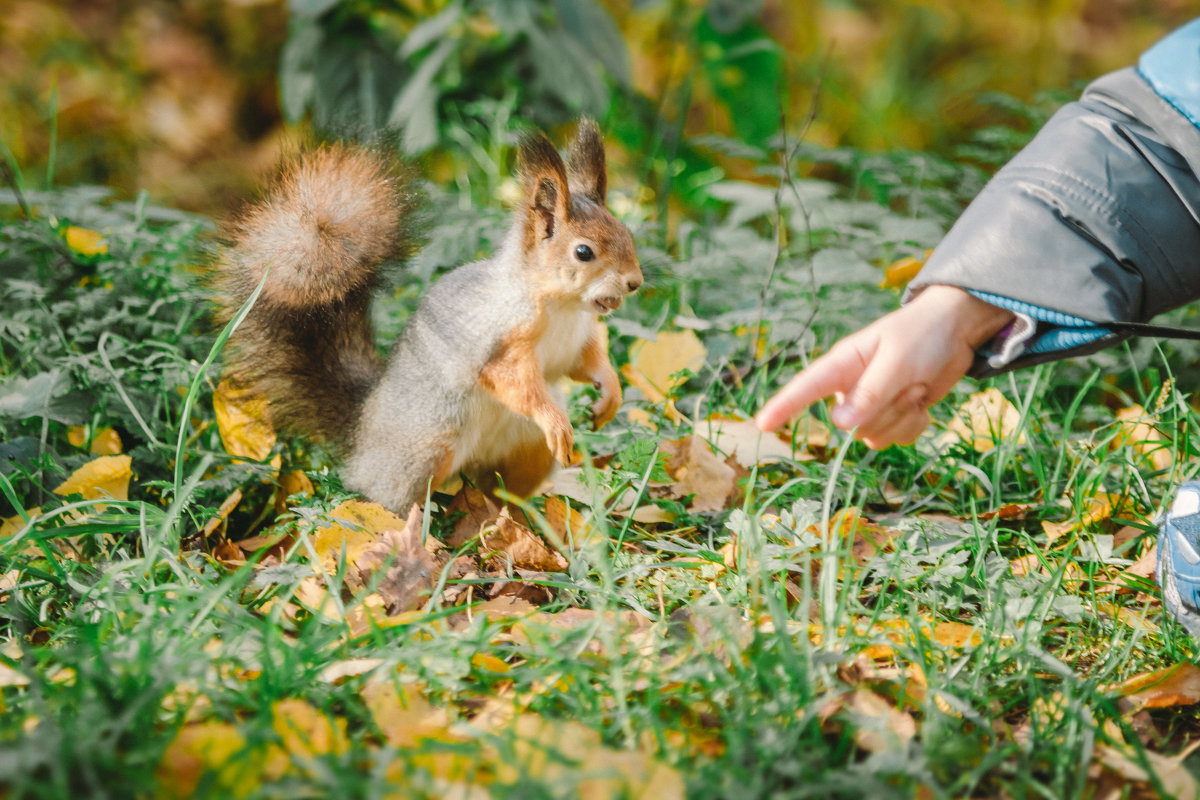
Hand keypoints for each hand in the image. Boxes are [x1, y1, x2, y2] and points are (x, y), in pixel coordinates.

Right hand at [755, 285, 1014, 448]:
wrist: (955, 332)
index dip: (783, 407)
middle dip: (887, 411)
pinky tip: (922, 401)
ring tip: (916, 386)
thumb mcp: (897, 361)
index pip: (805, 388)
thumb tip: (839, 425)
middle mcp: (850, 388)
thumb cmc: (921, 335)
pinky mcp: (891, 416)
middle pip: (854, 426)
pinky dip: (915, 424)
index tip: (762, 424)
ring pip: (875, 436)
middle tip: (910, 382)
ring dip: (903, 416)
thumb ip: (869, 393)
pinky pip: (897, 439)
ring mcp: (870, 405)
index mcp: (842, 365)